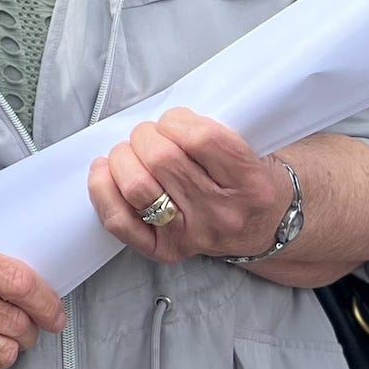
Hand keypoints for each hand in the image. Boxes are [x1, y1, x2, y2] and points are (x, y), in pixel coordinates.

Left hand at [87, 107, 291, 263]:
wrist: (266, 227)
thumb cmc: (248, 178)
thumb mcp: (251, 149)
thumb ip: (212, 132)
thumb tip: (159, 118)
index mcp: (250, 182)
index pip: (202, 139)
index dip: (175, 120)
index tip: (173, 121)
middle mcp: (222, 213)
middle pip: (161, 159)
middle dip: (145, 136)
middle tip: (149, 136)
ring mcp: (193, 236)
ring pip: (136, 186)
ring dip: (122, 158)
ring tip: (130, 154)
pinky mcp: (166, 250)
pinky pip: (120, 221)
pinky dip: (103, 190)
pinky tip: (105, 171)